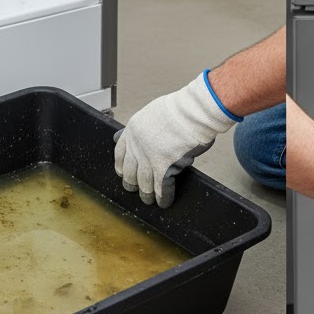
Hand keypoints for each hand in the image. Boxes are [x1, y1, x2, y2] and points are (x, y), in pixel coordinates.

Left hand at [114, 72, 241, 207]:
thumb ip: (142, 127)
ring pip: (144, 184)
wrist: (193, 113)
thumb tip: (135, 135)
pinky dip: (163, 198)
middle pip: (130, 173)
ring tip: (149, 200)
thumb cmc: (180, 110)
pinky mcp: (164, 169)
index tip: (122, 172)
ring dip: (147, 195)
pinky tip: (164, 202)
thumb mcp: (152, 112)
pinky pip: (161, 189)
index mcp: (133, 130)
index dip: (121, 166)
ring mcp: (149, 159)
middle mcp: (137, 146)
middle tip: (135, 189)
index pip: (119, 154)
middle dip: (132, 184)